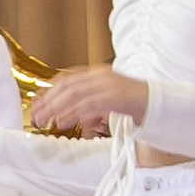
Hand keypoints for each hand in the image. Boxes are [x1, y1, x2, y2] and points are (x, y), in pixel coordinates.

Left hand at [28, 67, 149, 135]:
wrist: (159, 104)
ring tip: (44, 121)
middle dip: (48, 101)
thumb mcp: (106, 100)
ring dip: (56, 108)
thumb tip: (68, 116)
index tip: (36, 102)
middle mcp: (101, 76)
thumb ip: (88, 104)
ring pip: (74, 95)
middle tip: (36, 115)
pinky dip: (73, 114)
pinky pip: (89, 105)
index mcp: (98, 73)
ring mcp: (109, 85)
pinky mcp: (116, 97)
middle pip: (67, 86)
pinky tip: (63, 122)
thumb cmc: (132, 104)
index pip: (67, 77)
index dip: (49, 90)